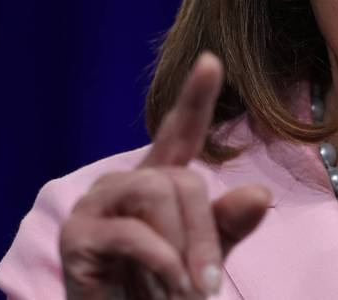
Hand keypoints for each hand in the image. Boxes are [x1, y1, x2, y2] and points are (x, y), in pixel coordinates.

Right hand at [60, 52, 271, 298]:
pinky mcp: (76, 235)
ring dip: (184, 247)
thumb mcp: (201, 259)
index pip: (177, 132)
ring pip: (157, 192)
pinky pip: (134, 232)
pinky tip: (169, 286)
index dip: (195, 98)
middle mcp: (121, 185)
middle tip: (210, 289)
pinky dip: (162, 263)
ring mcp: (94, 206)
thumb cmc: (156, 294)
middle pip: (181, 179)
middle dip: (205, 234)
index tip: (210, 61)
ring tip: (187, 291)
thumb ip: (226, 226)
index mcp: (153, 183)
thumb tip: (261, 192)